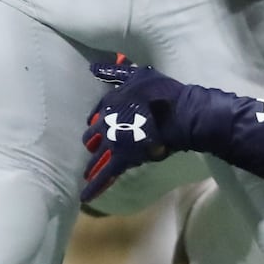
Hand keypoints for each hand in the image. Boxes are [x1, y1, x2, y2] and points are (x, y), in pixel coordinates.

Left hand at [81, 60, 190, 202]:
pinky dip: (94, 186)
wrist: (178, 113)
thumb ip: (116, 71)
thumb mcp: (138, 74)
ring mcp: (113, 141)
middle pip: (93, 135)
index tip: (96, 124)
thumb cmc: (163, 92)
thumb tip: (93, 66)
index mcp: (111, 101)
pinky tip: (84, 197)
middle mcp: (107, 122)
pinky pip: (105, 175)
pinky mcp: (122, 158)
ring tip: (85, 175)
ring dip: (91, 166)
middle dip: (93, 142)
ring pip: (96, 157)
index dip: (98, 119)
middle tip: (94, 149)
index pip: (98, 111)